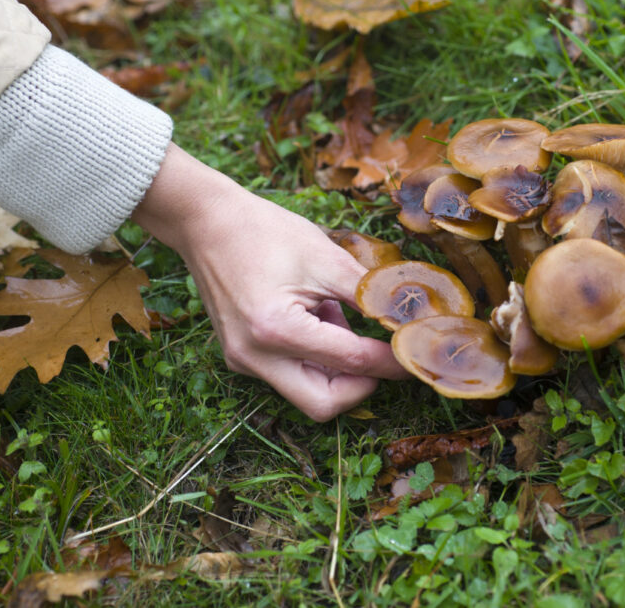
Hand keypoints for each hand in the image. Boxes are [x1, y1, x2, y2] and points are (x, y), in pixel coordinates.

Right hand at [132, 144, 407, 420]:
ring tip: (335, 315)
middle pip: (323, 403)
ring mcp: (242, 361)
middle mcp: (254, 356)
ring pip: (306, 392)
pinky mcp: (239, 357)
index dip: (391, 360)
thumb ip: (370, 295)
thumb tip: (409, 321)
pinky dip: (313, 357)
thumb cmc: (265, 232)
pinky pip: (287, 375)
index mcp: (276, 330)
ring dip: (336, 368)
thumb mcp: (326, 258)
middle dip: (361, 384)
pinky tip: (314, 316)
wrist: (206, 222)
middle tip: (384, 355)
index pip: (351, 362)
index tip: (418, 353)